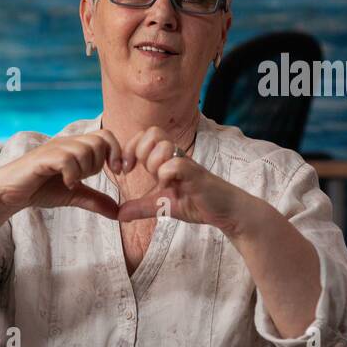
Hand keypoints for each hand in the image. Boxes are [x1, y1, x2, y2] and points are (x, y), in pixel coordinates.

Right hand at [0, 130, 124, 217]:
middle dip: (99, 164)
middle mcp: (66, 142)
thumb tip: (118, 213)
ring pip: (85, 150)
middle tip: (85, 179)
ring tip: (71, 182)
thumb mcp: (74, 195)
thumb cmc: (39, 190)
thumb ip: (95, 200)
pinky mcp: (43, 158)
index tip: (118, 172)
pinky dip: (71, 174)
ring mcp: (54, 148)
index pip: (106, 135)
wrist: (10, 194)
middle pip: (99, 141)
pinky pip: (67, 160)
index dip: (117, 152)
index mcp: (75, 146)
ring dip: (84, 170)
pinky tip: (66, 184)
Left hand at [116, 126, 254, 234]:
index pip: (143, 136)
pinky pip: (176, 164)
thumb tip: (119, 214)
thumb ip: (141, 207)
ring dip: (154, 163)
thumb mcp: (162, 206)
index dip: (130, 148)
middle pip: (152, 132)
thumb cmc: (197, 203)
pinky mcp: (196, 175)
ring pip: (163, 145)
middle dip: (139, 151)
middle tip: (139, 172)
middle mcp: (176, 156)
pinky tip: (169, 187)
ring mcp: (187, 163)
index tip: (125, 169)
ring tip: (159, 181)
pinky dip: (167, 175)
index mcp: (166, 159)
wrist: (226, 211)